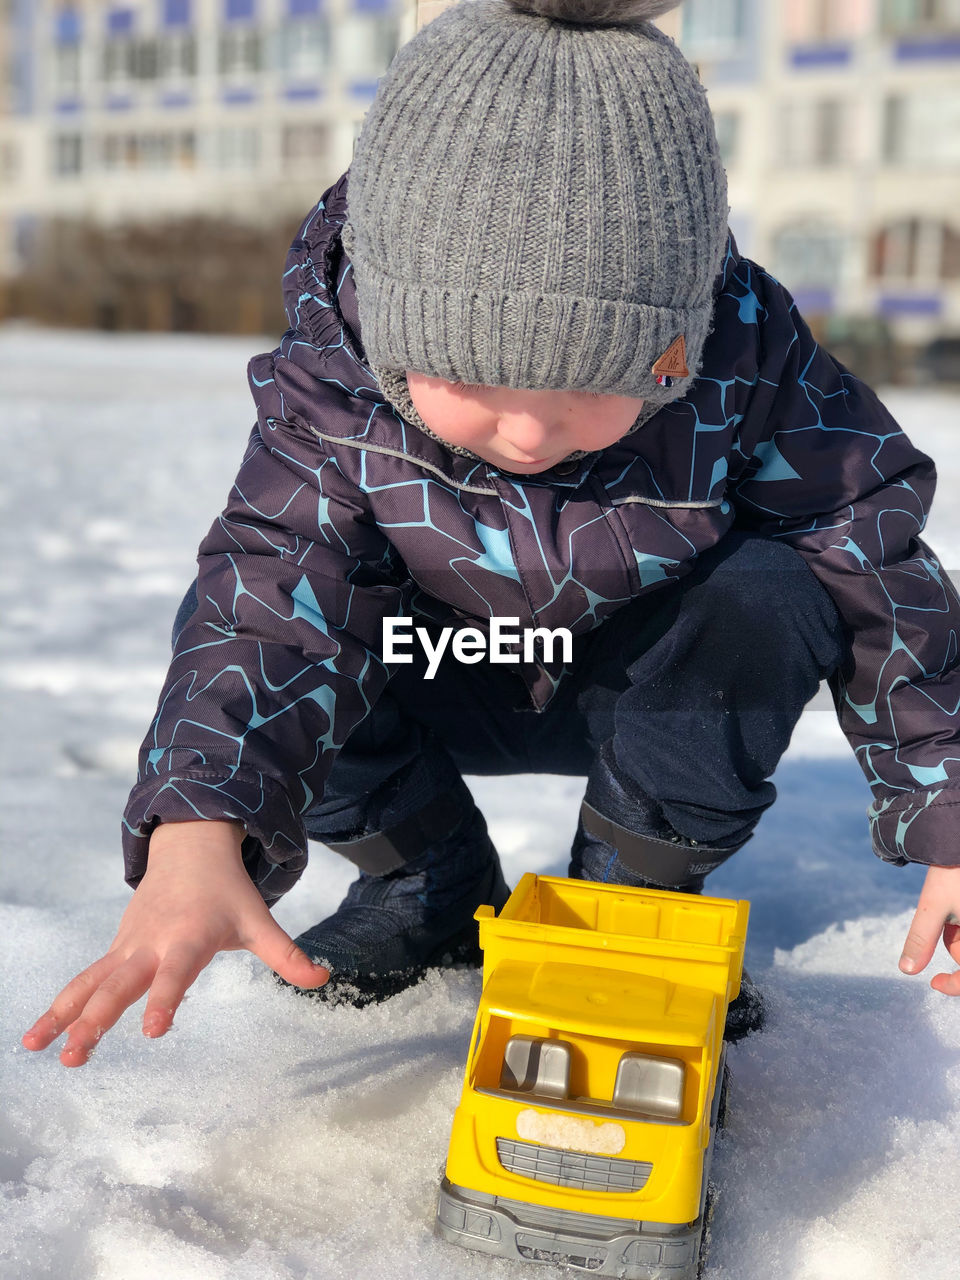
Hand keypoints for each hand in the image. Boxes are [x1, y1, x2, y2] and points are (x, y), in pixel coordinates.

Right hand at [21, 820, 328, 1066]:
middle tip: (76, 1053)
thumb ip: (287, 954)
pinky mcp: (117, 950)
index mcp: (189, 937)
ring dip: (65, 1015)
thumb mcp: (259, 920)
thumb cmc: (228, 893)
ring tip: (37, 1049)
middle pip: (121, 982)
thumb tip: (325, 978)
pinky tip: (35, 1037)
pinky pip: (84, 980)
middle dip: (98, 1017)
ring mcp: (129, 946)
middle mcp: (152, 943)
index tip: (153, 1030)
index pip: (177, 973)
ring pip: (91, 982)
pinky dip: (60, 1005)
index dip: (166, 999)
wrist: (190, 849)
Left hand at [899, 863, 959, 995]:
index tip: (933, 982)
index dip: (954, 986)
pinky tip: (955, 902)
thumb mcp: (933, 907)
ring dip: (957, 933)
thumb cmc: (952, 874)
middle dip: (953, 944)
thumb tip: (906, 970)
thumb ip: (921, 940)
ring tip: (951, 902)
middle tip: (944, 921)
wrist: (958, 839)